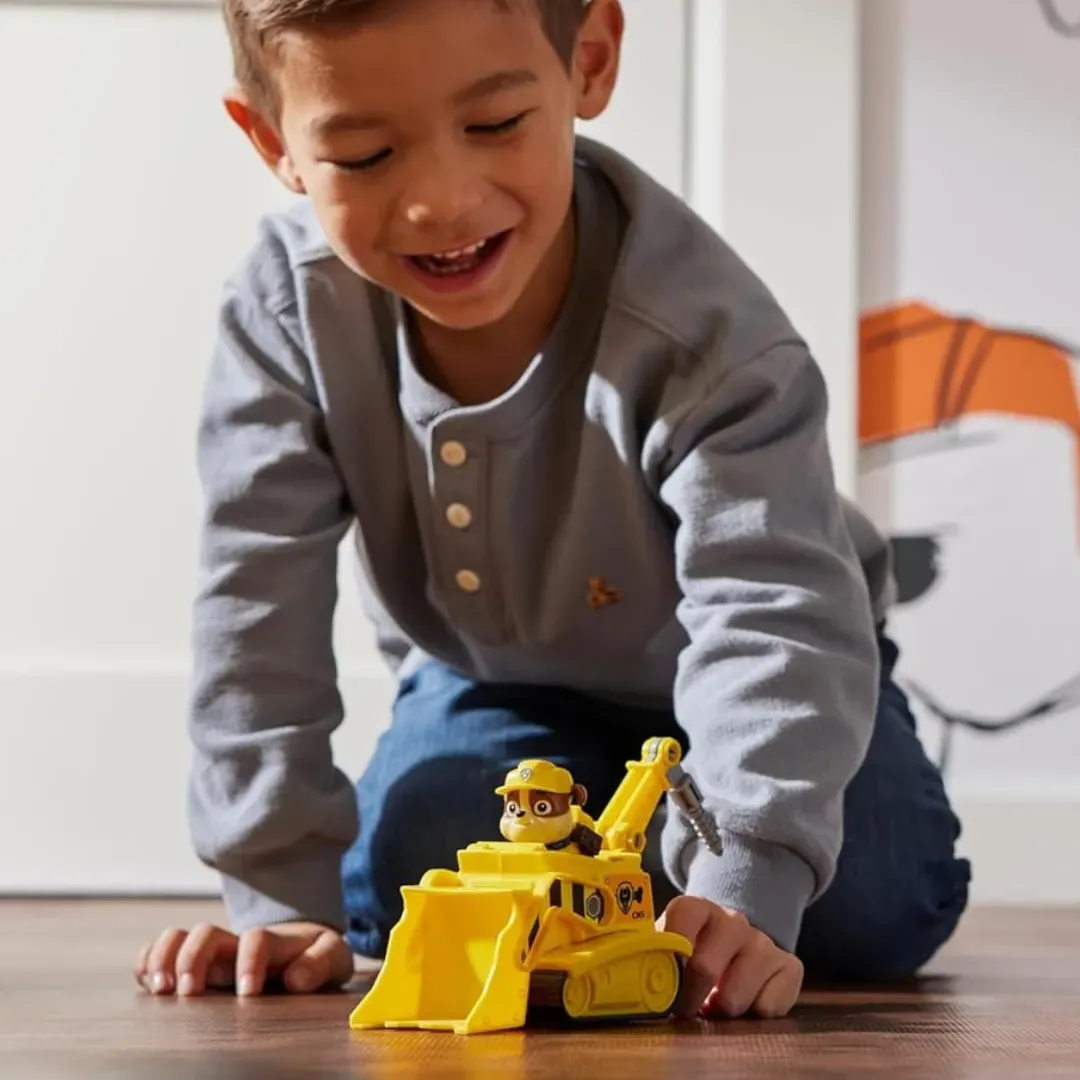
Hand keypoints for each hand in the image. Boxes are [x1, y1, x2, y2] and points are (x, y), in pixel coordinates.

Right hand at [134, 920, 353, 997]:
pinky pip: (162, 951)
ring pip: (179, 938)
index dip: (250, 962)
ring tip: (160, 990)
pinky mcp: (194, 963)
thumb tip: (296, 978)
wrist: (303, 948)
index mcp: (272, 942)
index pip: (257, 939)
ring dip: (164, 958)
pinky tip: (146, 983)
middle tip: (188, 993)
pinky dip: (148, 961)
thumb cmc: (315, 956)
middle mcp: (235, 943)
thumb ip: (322, 962)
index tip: (249, 993)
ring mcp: (212, 951)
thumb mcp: (332, 956)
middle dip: (193, 959)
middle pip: (206, 933)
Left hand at [658, 896, 802, 1018]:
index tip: (664, 986)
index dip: (669, 962)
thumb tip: (629, 978)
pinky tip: (746, 1001)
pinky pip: (769, 1006)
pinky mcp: (789, 965)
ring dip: (721, 1010)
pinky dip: (753, 1014)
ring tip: (715, 1004)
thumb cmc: (693, 953)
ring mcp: (762, 941)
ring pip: (736, 996)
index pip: (680, 922)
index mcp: (696, 908)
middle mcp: (731, 920)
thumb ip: (652, 956)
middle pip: (704, 967)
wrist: (737, 948)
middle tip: (686, 1008)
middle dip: (689, 998)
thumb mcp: (670, 947)